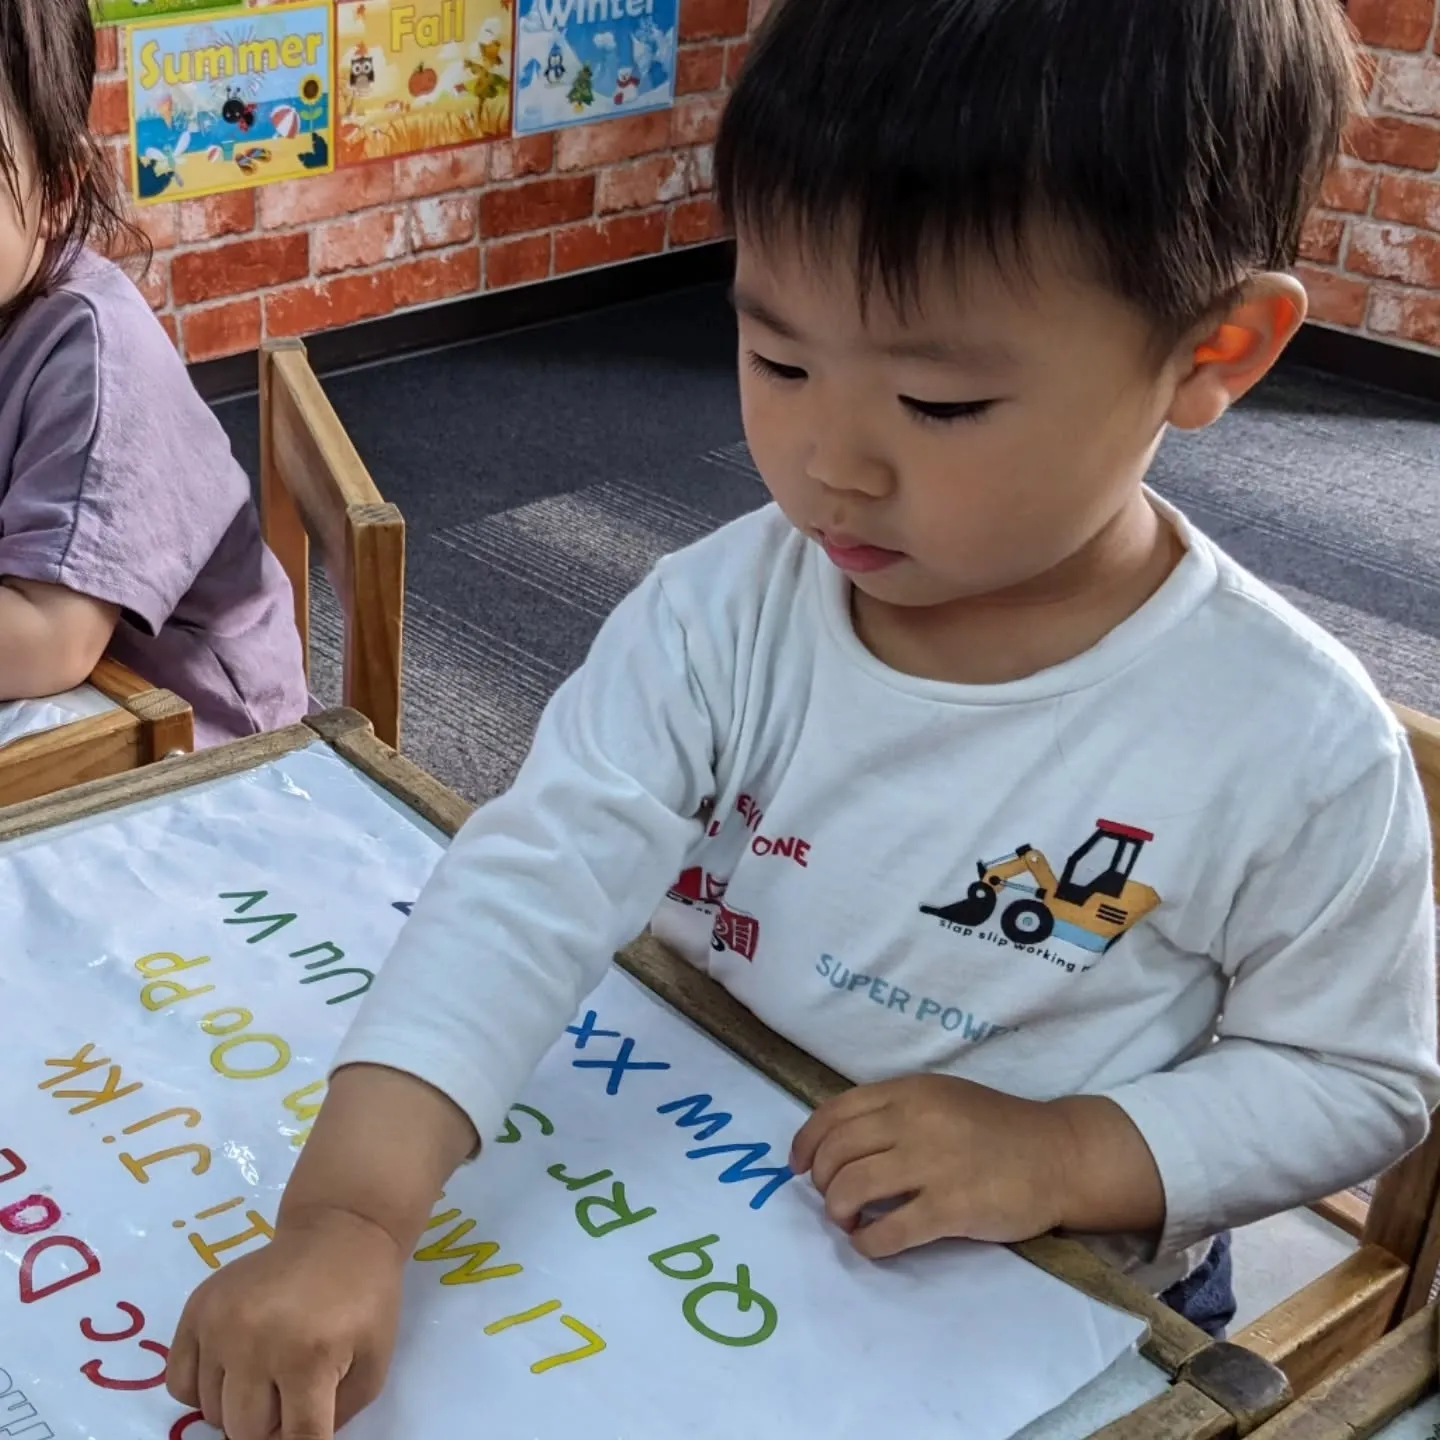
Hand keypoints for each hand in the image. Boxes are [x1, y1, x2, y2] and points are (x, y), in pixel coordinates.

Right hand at [166, 1204, 406, 1439]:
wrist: (340, 1232)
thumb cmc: (365, 1301)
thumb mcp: (372, 1365)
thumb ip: (334, 1419)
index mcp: (309, 1357)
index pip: (296, 1439)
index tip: (308, 1435)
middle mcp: (256, 1342)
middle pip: (246, 1432)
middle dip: (272, 1428)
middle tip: (294, 1395)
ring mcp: (220, 1324)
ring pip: (211, 1412)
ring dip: (240, 1408)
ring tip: (269, 1373)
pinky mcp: (198, 1308)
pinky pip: (179, 1383)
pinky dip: (203, 1390)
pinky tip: (234, 1367)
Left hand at [791, 1075, 1163, 1258]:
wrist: (1058, 1155)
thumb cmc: (997, 1128)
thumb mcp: (940, 1099)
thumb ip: (894, 1112)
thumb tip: (839, 1143)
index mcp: (908, 1092)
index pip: (834, 1113)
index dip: (805, 1142)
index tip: (797, 1165)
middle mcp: (914, 1121)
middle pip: (836, 1153)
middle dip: (820, 1180)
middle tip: (829, 1198)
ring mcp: (933, 1164)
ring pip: (852, 1188)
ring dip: (837, 1211)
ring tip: (847, 1221)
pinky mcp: (951, 1208)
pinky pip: (888, 1230)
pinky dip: (867, 1242)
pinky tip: (870, 1243)